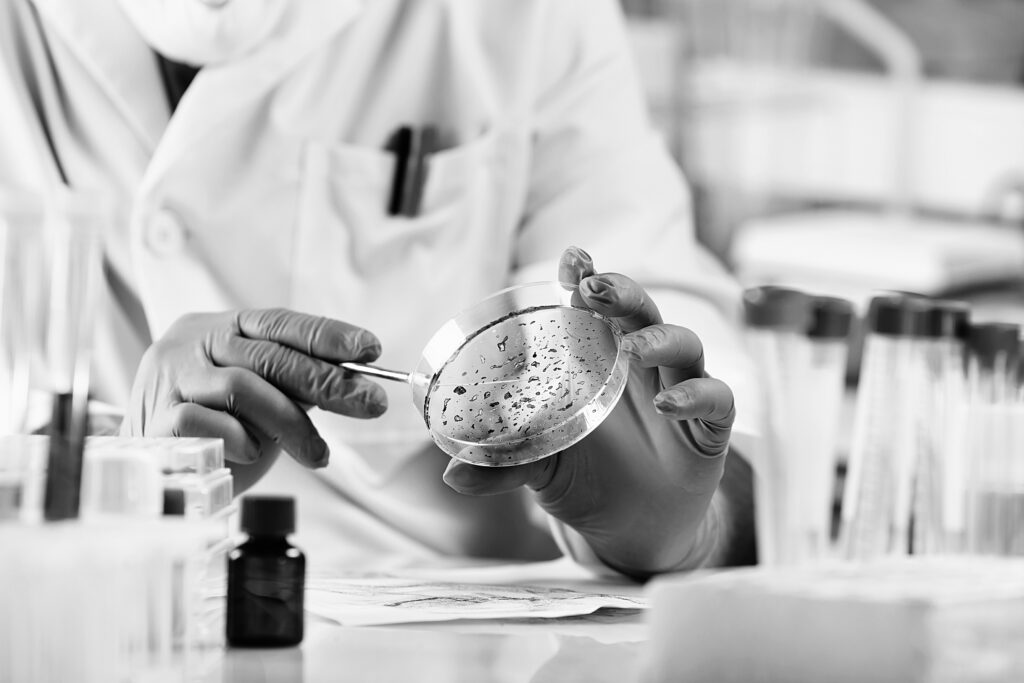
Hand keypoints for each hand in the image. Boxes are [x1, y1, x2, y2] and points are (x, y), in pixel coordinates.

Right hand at [122, 308, 386, 469]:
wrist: (154, 466)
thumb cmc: (218, 426)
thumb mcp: (262, 396)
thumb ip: (296, 383)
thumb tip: (357, 384)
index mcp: (223, 327)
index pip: (279, 321)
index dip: (327, 333)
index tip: (370, 348)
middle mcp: (193, 343)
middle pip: (269, 355)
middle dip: (327, 380)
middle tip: (370, 403)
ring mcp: (171, 378)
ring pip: (242, 388)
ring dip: (291, 424)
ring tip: (317, 454)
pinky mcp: (156, 419)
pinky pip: (209, 424)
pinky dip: (241, 440)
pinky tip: (254, 454)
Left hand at [442, 247, 735, 577]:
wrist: (632, 530)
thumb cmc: (586, 478)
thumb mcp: (539, 468)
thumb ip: (501, 465)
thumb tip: (452, 475)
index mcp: (599, 362)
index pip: (594, 308)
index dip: (585, 278)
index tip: (572, 258)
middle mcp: (641, 365)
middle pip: (640, 311)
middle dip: (620, 292)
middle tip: (594, 290)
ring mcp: (678, 389)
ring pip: (682, 342)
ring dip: (658, 339)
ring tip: (632, 353)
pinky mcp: (709, 426)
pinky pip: (716, 398)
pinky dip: (695, 395)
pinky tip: (669, 403)